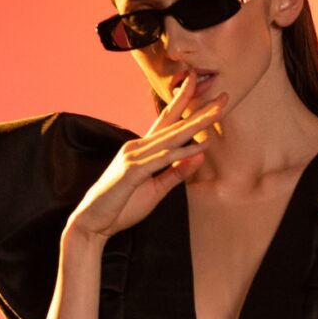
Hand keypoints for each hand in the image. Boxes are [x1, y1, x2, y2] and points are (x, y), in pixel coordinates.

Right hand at [66, 73, 230, 240]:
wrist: (93, 222)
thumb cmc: (122, 206)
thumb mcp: (156, 189)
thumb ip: (176, 172)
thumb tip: (200, 156)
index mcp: (144, 149)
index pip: (169, 123)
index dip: (188, 107)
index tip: (210, 99)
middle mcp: (139, 147)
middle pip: (175, 125)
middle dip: (200, 110)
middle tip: (224, 96)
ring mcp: (134, 157)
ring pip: (172, 138)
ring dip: (196, 125)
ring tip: (218, 112)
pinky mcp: (132, 171)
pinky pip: (162, 160)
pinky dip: (182, 153)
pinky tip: (200, 147)